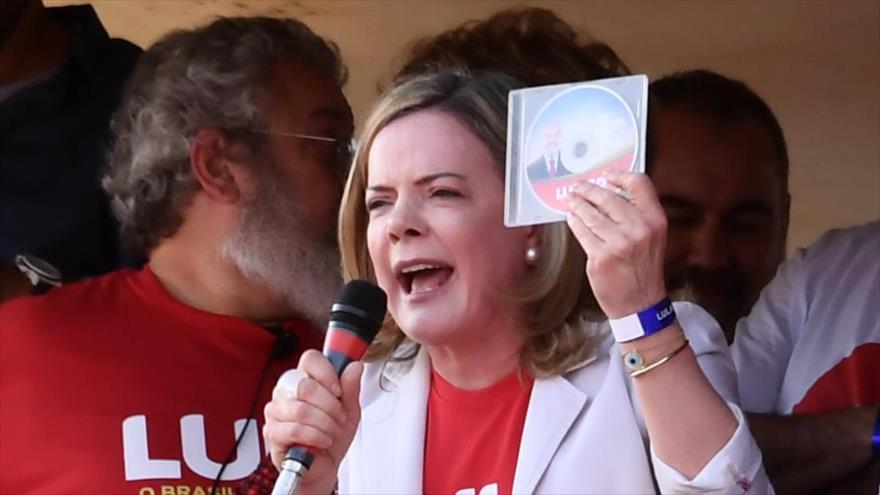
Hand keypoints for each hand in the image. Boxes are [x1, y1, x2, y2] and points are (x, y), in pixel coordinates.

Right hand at [263, 349, 362, 493]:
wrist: (325, 467)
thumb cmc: (333, 437)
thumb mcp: (350, 411)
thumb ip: (351, 388)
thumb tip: (355, 366)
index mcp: (305, 379)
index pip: (310, 359)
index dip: (327, 373)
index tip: (339, 390)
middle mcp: (287, 391)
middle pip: (305, 385)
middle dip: (330, 405)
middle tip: (338, 417)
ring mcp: (276, 411)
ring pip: (301, 410)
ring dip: (324, 424)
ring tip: (331, 432)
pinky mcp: (272, 432)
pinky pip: (295, 430)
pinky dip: (315, 437)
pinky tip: (322, 441)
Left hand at [566, 171, 667, 317]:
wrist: (641, 304)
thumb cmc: (643, 269)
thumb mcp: (653, 237)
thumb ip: (637, 214)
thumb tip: (610, 192)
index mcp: (655, 220)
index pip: (639, 184)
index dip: (620, 176)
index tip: (606, 176)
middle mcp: (639, 229)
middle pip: (608, 197)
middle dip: (588, 190)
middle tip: (578, 188)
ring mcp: (619, 243)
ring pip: (591, 214)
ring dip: (577, 204)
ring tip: (570, 200)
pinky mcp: (600, 257)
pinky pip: (582, 232)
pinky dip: (574, 222)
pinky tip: (571, 218)